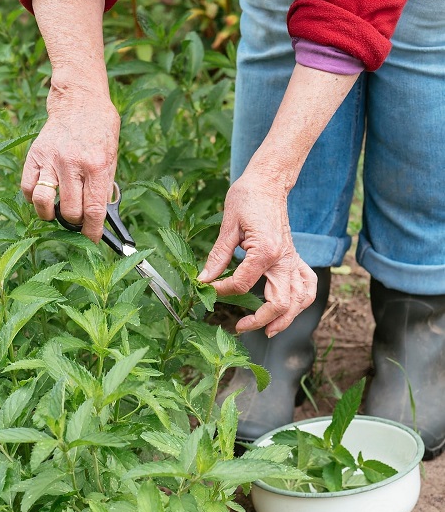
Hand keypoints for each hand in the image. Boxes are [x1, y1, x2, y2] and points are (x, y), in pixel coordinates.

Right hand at [21, 87, 119, 242]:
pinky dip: (34, 199)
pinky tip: (44, 196)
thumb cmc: (100, 131)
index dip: (93, 231)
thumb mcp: (112, 157)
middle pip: (70, 211)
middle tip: (78, 219)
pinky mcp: (35, 155)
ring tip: (57, 213)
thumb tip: (99, 216)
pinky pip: (27, 187)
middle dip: (75, 222)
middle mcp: (73, 164)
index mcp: (97, 166)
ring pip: (44, 203)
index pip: (94, 210)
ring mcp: (51, 160)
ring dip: (51, 215)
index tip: (93, 239)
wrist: (80, 101)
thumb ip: (104, 186)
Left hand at [198, 172, 317, 335]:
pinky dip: (302, 300)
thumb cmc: (248, 197)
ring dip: (287, 317)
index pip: (242, 284)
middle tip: (241, 326)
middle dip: (260, 320)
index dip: (222, 290)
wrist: (269, 182)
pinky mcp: (295, 257)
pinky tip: (290, 308)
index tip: (208, 288)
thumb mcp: (228, 226)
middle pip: (279, 302)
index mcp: (265, 251)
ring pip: (300, 299)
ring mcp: (293, 259)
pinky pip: (308, 284)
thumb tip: (203, 280)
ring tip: (269, 329)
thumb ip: (217, 256)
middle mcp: (284, 258)